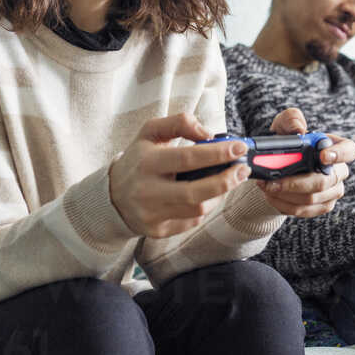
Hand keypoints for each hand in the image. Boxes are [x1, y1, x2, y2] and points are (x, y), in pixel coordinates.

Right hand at [109, 113, 251, 238]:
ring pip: (198, 210)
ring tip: (227, 180)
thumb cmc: (138, 159)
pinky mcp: (158, 231)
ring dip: (219, 194)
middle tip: (243, 169)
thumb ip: (180, 123)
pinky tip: (207, 195)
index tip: (240, 147)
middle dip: (226, 181)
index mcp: (146, 163)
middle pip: (196, 192)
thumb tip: (209, 133)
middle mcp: (147, 191)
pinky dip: (205, 206)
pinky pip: (192, 221)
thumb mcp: (151, 132)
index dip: (218, 153)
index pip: (188, 158)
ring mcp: (152, 214)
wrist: (112, 196)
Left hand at [255, 108, 354, 217]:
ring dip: (285, 195)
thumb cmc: (287, 141)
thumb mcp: (284, 124)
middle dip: (296, 183)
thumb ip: (291, 119)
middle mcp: (339, 171)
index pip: (349, 150)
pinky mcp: (322, 206)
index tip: (322, 156)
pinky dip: (284, 205)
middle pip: (325, 181)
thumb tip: (299, 130)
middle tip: (273, 181)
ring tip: (266, 186)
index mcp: (336, 147)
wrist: (277, 165)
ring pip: (312, 199)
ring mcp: (333, 191)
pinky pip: (305, 211)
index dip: (339, 154)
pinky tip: (271, 196)